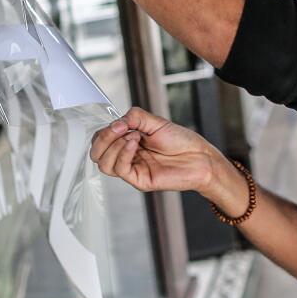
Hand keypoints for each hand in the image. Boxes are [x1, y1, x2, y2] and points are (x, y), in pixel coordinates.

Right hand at [90, 107, 224, 195]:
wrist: (199, 157)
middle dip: (103, 139)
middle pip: (97, 154)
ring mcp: (132, 169)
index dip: (105, 131)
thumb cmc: (181, 141)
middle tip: (119, 129)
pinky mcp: (138, 180)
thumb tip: (116, 122)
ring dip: (114, 146)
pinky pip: (120, 169)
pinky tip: (135, 143)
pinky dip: (124, 153)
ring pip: (104, 164)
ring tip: (133, 136)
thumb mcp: (155, 122)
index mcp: (127, 142)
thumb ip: (134, 117)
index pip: (101, 140)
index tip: (119, 123)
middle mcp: (127, 157)